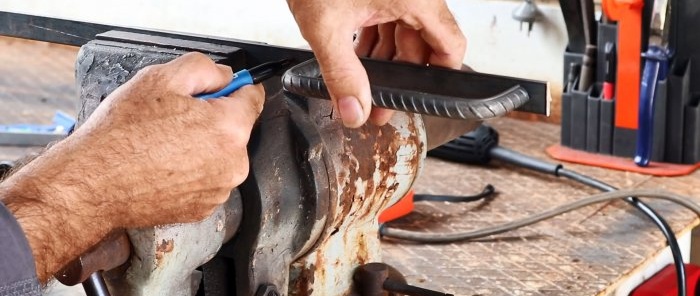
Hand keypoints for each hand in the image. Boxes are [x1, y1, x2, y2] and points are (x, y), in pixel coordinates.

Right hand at [0, 52, 263, 281]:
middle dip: (212, 119)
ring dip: (202, 147)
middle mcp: (234, 164)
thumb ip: (204, 69)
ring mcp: (219, 190)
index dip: (233, 88)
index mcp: (230, 128)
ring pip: (221, 156)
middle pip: (235, 129)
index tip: (217, 89)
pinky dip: (191, 171)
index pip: (253, 98)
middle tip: (174, 117)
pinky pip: (206, 179)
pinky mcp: (204, 208)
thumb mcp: (160, 79)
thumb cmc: (121, 136)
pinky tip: (162, 165)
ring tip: (163, 144)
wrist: (92, 186)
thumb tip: (225, 75)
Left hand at [287, 0, 465, 126]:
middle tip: (378, 104)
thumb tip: (354, 109)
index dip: (440, 76)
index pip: (451, 46)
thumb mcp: (326, 27)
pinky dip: (372, 40)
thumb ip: (341, 74)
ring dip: (383, 62)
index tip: (421, 98)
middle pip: (422, 45)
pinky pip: (386, 19)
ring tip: (361, 85)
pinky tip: (354, 58)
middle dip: (398, 77)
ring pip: (402, 34)